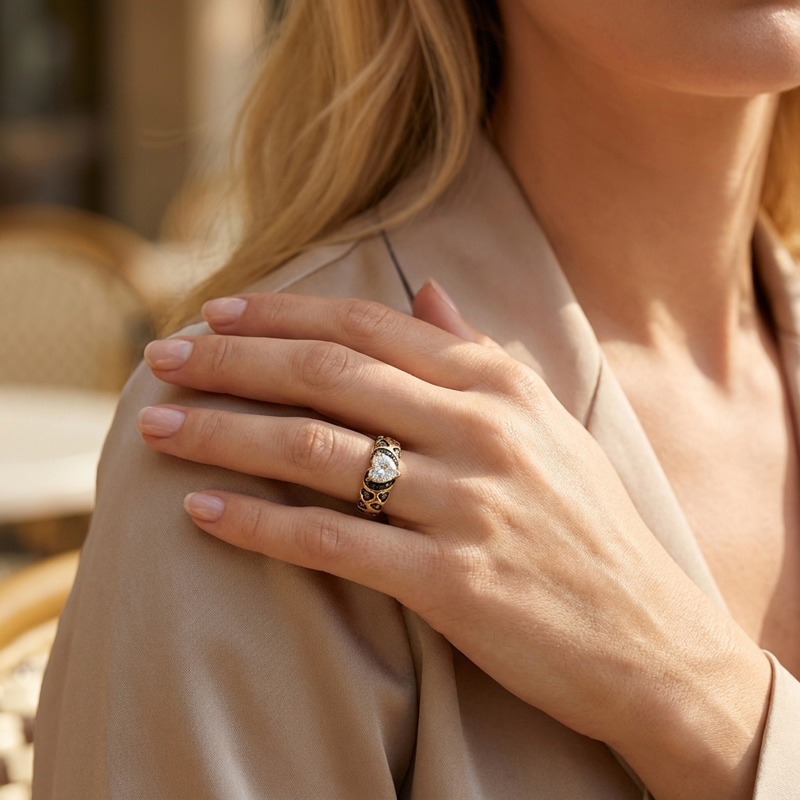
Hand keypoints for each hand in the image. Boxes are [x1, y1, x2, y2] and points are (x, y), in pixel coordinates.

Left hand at [138, 282, 769, 798]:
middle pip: (326, 374)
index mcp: (497, 385)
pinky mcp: (451, 582)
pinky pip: (331, 541)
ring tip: (155, 425)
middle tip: (160, 357)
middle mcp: (479, 430)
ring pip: (314, 450)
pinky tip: (201, 512)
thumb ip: (479, 353)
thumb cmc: (589, 526)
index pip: (364, 327)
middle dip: (232, 361)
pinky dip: (257, 524)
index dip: (280, 314)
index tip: (216, 314)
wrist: (648, 638)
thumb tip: (426, 292)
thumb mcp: (546, 422)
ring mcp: (465, 504)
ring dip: (222, 433)